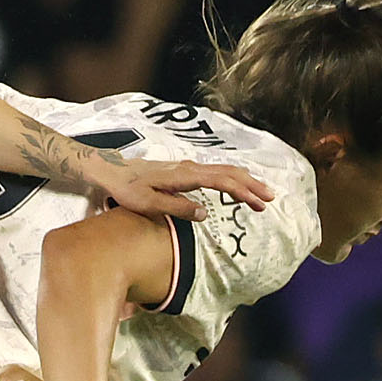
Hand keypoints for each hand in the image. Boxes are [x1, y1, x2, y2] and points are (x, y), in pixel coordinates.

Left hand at [91, 156, 272, 222]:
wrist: (111, 171)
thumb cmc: (126, 189)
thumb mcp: (148, 204)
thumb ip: (176, 208)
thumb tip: (205, 213)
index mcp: (184, 175)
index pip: (222, 182)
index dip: (243, 192)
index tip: (259, 203)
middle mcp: (189, 167)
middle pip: (229, 173)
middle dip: (252, 185)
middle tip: (271, 199)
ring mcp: (187, 167)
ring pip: (223, 170)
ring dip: (244, 181)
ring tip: (260, 194)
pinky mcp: (183, 170)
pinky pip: (214, 172)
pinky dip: (231, 178)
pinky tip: (236, 185)